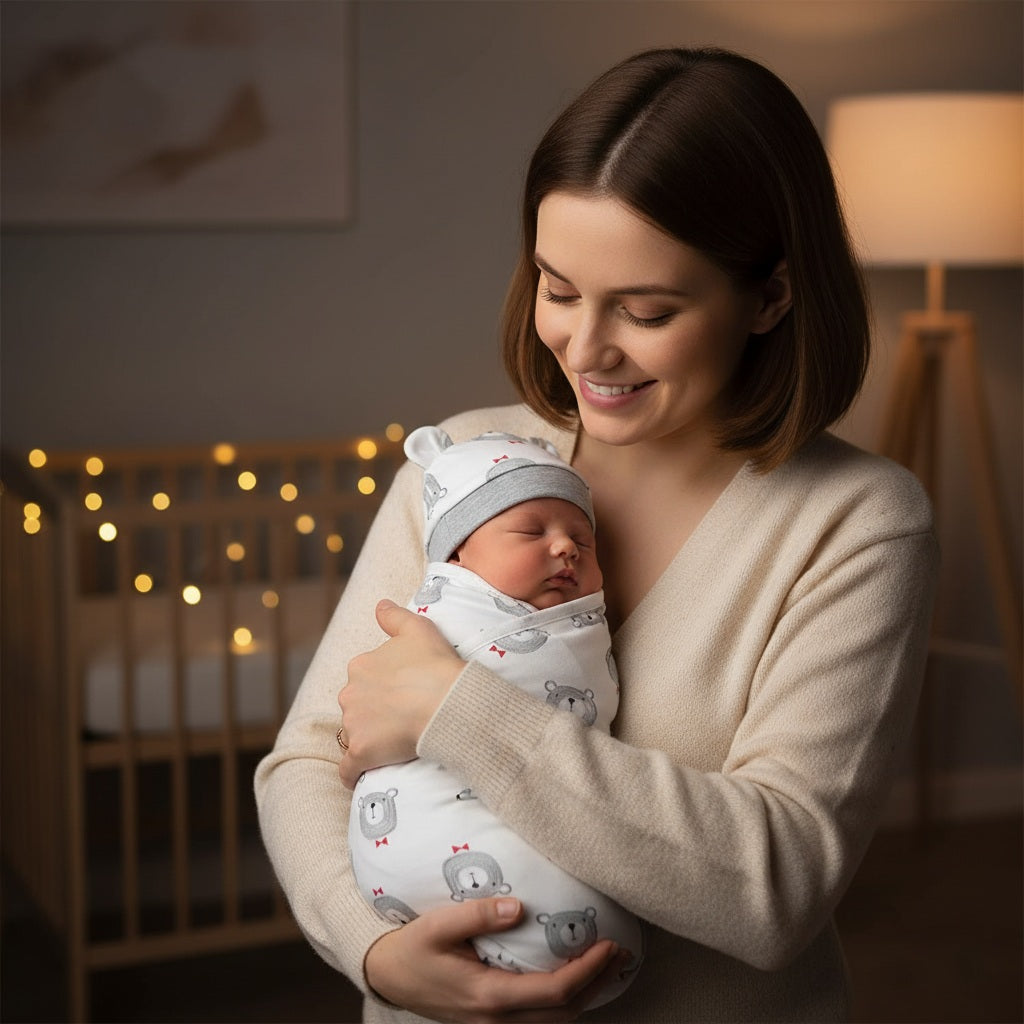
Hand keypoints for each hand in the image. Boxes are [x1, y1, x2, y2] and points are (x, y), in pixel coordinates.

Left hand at [338, 600, 463, 788]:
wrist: (445, 701)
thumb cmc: (436, 664)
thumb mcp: (418, 628)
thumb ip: (394, 616)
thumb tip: (379, 605)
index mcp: (360, 665)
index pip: (363, 681)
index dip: (381, 689)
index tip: (401, 696)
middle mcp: (349, 693)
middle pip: (355, 707)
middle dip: (371, 714)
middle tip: (401, 721)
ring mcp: (353, 724)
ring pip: (353, 735)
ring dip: (366, 740)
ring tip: (392, 746)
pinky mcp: (360, 752)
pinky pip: (347, 769)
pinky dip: (351, 773)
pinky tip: (359, 777)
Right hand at [363, 897, 625, 1022]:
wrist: (388, 978)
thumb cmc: (412, 950)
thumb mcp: (437, 927)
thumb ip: (476, 916)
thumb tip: (517, 906)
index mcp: (489, 997)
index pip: (554, 992)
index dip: (588, 971)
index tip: (609, 945)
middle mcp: (497, 1020)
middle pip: (564, 1013)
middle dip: (598, 983)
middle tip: (621, 952)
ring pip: (555, 1023)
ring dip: (586, 994)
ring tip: (608, 964)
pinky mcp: (494, 1022)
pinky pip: (541, 1021)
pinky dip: (566, 1003)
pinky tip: (576, 980)